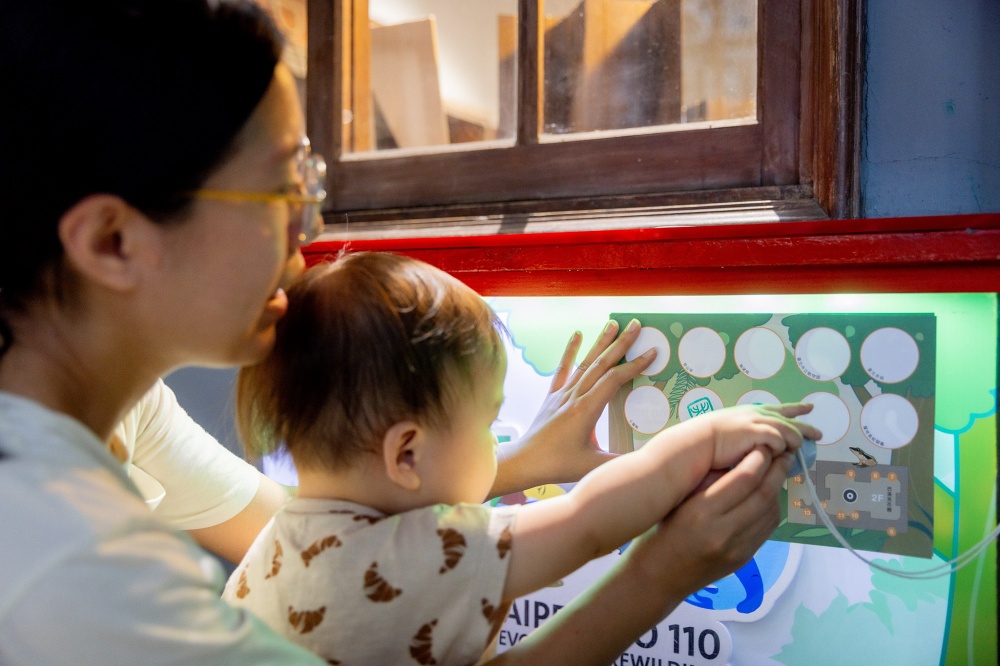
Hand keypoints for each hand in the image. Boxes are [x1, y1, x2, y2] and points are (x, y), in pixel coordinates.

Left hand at [490, 319, 654, 496]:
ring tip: (613, 323)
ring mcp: (562, 394)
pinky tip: (576, 334)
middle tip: (635, 324)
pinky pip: (563, 369)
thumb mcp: (592, 466)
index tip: (651, 351)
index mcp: (587, 410)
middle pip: (601, 363)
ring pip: (585, 362)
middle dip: (620, 343)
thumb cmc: (558, 465)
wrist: (525, 461)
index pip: (614, 380)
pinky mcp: (552, 396)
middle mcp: (575, 396)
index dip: (634, 365)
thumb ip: (621, 461)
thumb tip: (647, 459)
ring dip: (600, 342)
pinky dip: (570, 351)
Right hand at [624, 447, 789, 606]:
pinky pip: (767, 529)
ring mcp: (737, 548)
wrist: (660, 576)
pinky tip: (769, 496)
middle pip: (763, 495)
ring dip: (778, 489)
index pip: (743, 479)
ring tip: (779, 471)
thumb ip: (709, 481)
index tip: (763, 446)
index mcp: (702, 511)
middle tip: (784, 453)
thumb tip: (740, 459)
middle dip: (777, 470)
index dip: (759, 459)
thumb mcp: (680, 499)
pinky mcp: (745, 558)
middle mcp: (724, 531)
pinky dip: (772, 508)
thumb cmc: (663, 530)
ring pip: (770, 512)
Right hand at [706, 402, 821, 469]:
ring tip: (796, 451)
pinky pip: (779, 441)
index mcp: (753, 413)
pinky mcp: (757, 432)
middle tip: (818, 434)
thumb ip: (750, 438)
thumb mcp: (734, 434)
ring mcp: (758, 422)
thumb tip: (763, 449)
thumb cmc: (711, 441)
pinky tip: (778, 455)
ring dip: (794, 442)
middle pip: (790, 420)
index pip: (780, 408)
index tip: (810, 407)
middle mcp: (758, 414)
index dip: (796, 408)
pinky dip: (781, 449)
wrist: (699, 441)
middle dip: (806, 427)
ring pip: (789, 431)